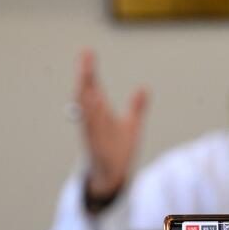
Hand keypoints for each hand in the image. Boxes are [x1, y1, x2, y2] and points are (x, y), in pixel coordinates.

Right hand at [77, 49, 147, 198]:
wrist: (113, 177)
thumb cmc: (118, 151)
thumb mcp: (131, 126)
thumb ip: (137, 107)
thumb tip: (144, 88)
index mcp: (99, 115)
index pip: (92, 88)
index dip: (89, 71)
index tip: (87, 52)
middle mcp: (92, 122)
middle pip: (86, 96)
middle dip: (85, 77)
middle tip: (84, 58)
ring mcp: (93, 135)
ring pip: (88, 112)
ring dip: (87, 96)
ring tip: (88, 78)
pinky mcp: (96, 148)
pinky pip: (92, 131)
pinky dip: (93, 119)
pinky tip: (95, 105)